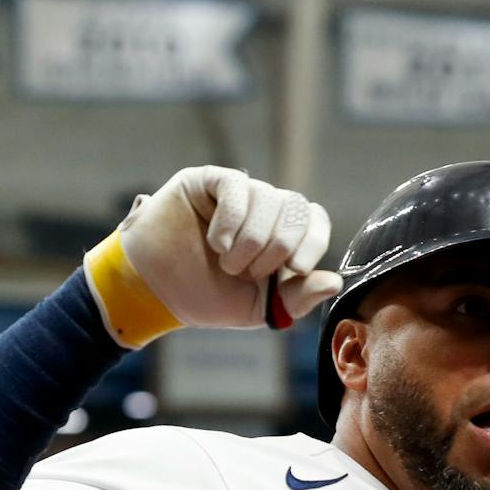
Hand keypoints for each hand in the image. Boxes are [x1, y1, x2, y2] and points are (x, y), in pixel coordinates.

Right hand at [87, 166, 341, 347]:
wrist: (153, 291)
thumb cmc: (204, 297)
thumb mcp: (257, 307)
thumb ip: (296, 297)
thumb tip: (335, 282)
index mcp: (280, 235)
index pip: (315, 220)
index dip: (312, 242)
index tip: (293, 270)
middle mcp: (263, 209)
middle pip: (296, 207)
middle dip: (278, 246)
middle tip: (249, 272)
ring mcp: (237, 193)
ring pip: (268, 197)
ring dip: (251, 239)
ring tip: (226, 261)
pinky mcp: (208, 181)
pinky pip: (238, 185)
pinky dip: (232, 218)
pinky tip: (217, 242)